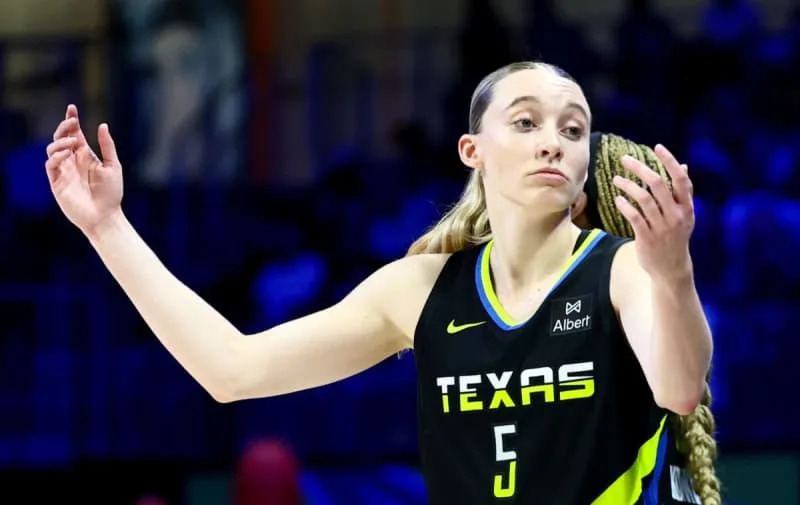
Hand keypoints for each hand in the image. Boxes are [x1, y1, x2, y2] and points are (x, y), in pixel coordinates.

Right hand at [45, 105, 123, 236]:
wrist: (106, 216)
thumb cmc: (111, 193)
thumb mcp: (113, 166)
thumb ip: (107, 146)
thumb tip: (102, 125)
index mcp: (86, 156)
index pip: (75, 134)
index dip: (71, 120)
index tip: (72, 108)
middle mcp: (73, 161)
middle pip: (61, 138)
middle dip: (64, 127)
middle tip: (72, 121)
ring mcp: (64, 171)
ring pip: (52, 149)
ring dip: (60, 142)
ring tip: (73, 142)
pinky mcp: (57, 182)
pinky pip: (50, 165)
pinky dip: (56, 157)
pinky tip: (66, 155)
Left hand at [612, 144, 694, 281]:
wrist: (671, 269)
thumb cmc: (676, 237)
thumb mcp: (685, 215)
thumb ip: (684, 192)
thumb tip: (684, 166)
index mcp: (687, 208)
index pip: (680, 179)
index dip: (669, 161)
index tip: (657, 147)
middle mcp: (676, 215)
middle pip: (658, 184)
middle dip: (640, 168)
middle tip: (625, 159)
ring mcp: (662, 227)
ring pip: (643, 198)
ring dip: (627, 186)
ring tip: (616, 179)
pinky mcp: (647, 237)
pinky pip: (633, 216)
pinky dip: (624, 205)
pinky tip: (617, 198)